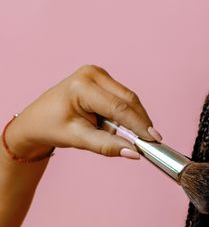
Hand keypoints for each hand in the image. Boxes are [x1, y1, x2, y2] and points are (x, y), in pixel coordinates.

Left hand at [5, 65, 160, 160]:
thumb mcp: (79, 139)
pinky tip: (115, 125)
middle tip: (149, 142)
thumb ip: (107, 146)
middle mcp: (92, 73)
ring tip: (117, 133)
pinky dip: (125, 114)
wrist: (36, 120)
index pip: (119, 108)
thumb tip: (134, 153)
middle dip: (139, 123)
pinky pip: (124, 99)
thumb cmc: (52, 128)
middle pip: (128, 100)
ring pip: (129, 100)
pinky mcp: (103, 79)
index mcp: (82, 86)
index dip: (139, 125)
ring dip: (130, 119)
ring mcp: (98, 74)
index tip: (154, 140)